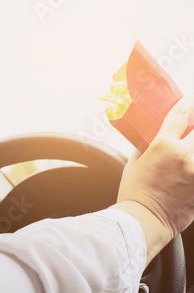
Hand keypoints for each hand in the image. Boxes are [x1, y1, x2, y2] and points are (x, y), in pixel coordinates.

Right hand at [117, 95, 193, 239]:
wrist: (144, 220)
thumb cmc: (135, 193)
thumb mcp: (134, 163)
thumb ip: (145, 147)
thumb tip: (150, 138)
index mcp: (164, 145)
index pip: (180, 114)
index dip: (187, 104)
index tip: (188, 101)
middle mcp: (185, 155)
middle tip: (190, 129)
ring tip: (188, 152)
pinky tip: (189, 168)